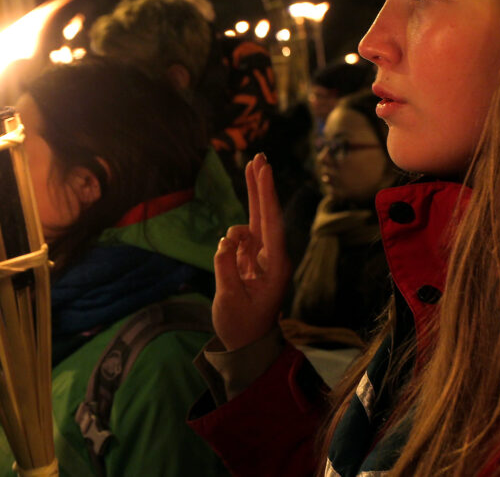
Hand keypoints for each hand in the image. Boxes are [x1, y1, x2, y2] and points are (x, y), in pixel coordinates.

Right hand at [212, 153, 290, 350]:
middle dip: (261, 185)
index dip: (266, 193)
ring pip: (252, 224)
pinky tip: (228, 259)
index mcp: (275, 265)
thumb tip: (225, 241)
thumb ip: (225, 268)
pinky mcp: (252, 259)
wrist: (247, 344)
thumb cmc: (242, 326)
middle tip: (259, 156)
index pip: (270, 222)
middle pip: (266, 213)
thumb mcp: (229, 300)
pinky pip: (240, 237)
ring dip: (236, 232)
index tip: (263, 168)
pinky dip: (231, 240)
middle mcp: (273, 256)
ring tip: (235, 269)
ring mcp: (263, 256)